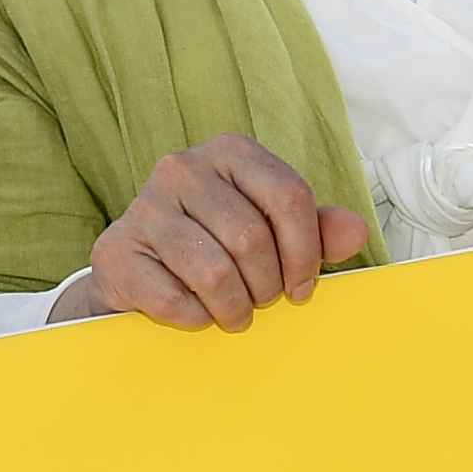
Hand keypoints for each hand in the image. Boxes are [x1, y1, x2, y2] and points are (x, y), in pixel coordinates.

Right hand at [52, 134, 363, 333]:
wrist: (137, 273)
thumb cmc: (215, 245)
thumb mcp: (271, 230)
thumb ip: (315, 229)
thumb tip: (356, 232)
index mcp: (229, 152)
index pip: (289, 195)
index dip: (306, 252)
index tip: (303, 286)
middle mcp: (182, 168)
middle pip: (252, 238)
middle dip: (268, 285)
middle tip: (263, 301)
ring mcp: (143, 208)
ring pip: (214, 271)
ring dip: (235, 308)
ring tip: (236, 314)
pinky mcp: (116, 252)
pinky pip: (174, 299)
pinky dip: (196, 318)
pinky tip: (197, 314)